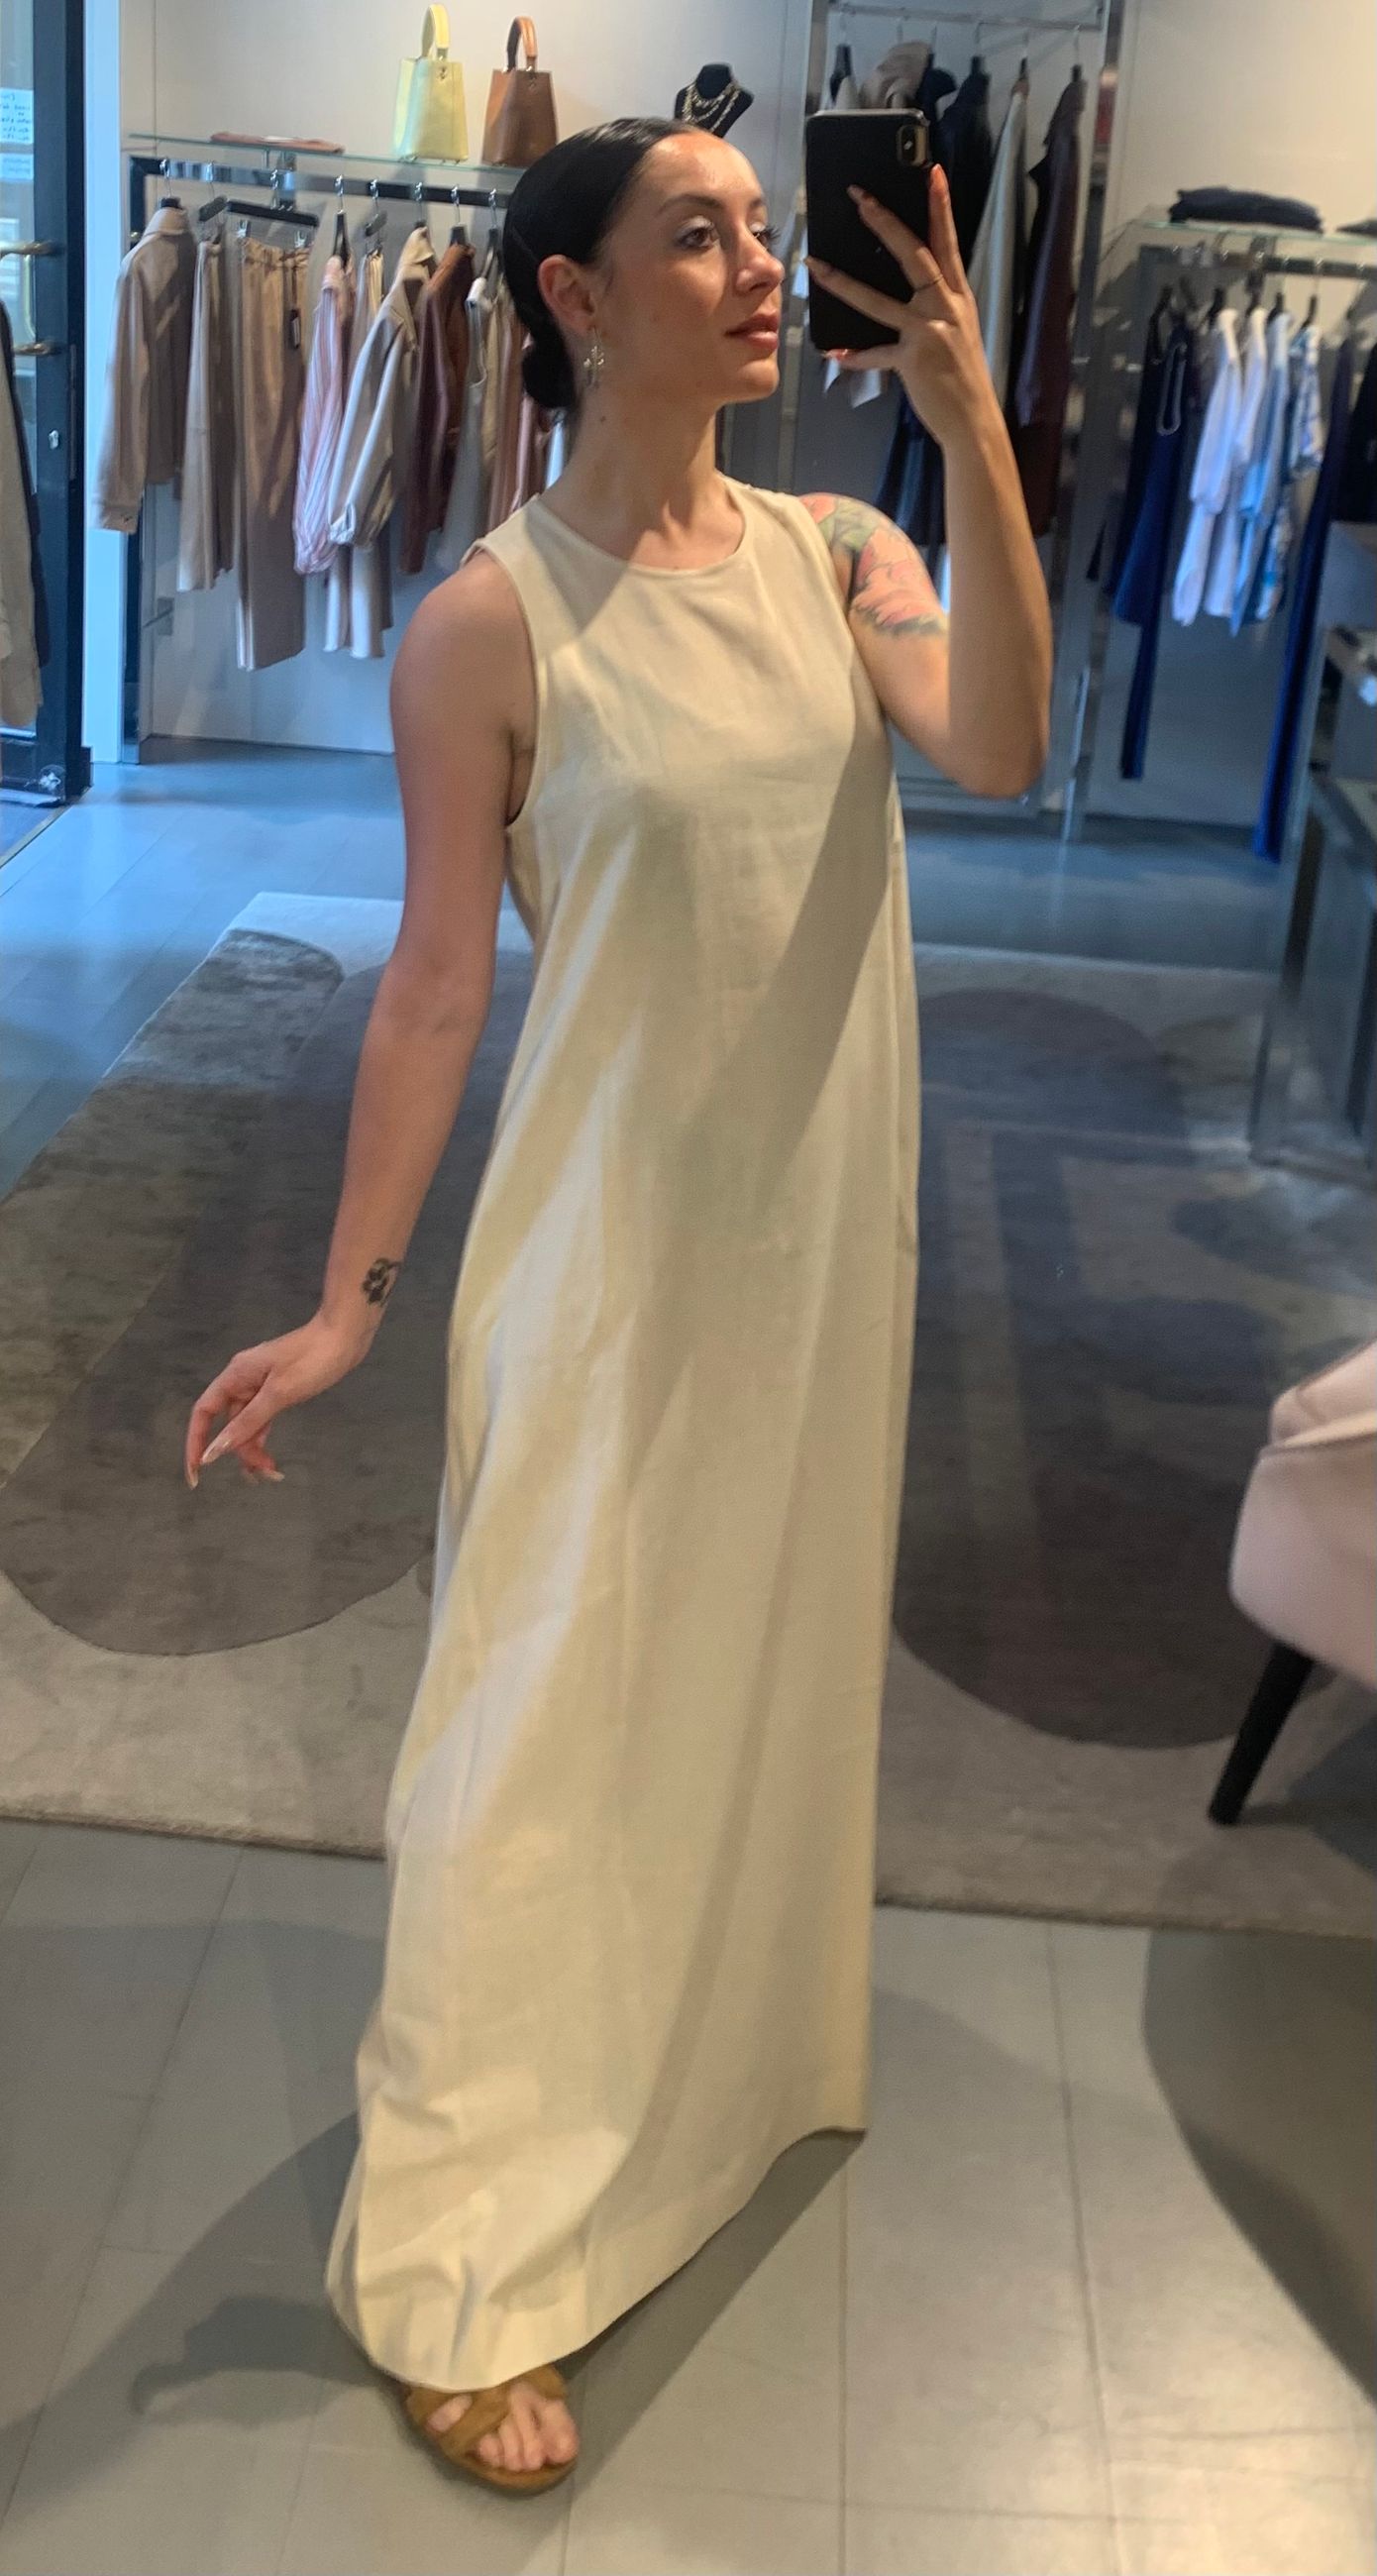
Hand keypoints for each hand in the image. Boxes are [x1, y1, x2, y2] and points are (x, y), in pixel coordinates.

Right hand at [184, 1312, 372, 1489]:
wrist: (345, 1337)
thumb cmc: (312, 1360)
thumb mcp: (278, 1394)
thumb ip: (247, 1423)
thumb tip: (213, 1451)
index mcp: (235, 1376)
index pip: (203, 1413)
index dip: (196, 1442)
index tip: (197, 1473)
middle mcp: (243, 1381)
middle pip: (228, 1424)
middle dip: (239, 1452)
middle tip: (262, 1474)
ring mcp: (261, 1386)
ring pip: (247, 1425)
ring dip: (254, 1449)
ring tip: (271, 1472)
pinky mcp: (278, 1391)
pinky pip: (262, 1419)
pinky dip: (264, 1437)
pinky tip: (270, 1457)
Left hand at [807, 163, 998, 450]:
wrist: (974, 421)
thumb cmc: (962, 378)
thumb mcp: (957, 333)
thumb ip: (936, 308)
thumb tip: (909, 291)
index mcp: (957, 297)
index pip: (947, 242)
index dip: (940, 207)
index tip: (932, 173)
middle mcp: (945, 308)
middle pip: (914, 255)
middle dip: (885, 222)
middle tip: (859, 197)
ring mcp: (929, 333)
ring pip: (879, 301)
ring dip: (843, 283)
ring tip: (815, 265)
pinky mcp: (913, 360)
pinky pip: (876, 353)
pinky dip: (856, 355)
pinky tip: (834, 352)